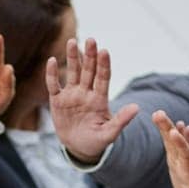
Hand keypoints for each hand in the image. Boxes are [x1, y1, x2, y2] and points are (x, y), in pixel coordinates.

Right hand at [45, 38, 137, 165]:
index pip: (103, 78)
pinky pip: (54, 85)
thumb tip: (137, 108)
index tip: (104, 51)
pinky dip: (52, 74)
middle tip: (91, 40)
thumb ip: (121, 120)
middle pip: (89, 71)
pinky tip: (51, 60)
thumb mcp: (109, 133)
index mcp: (100, 99)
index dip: (104, 65)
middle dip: (90, 55)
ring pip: (73, 73)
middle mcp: (86, 92)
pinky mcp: (58, 100)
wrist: (78, 148)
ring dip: (72, 58)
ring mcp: (72, 95)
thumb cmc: (96, 141)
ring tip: (72, 41)